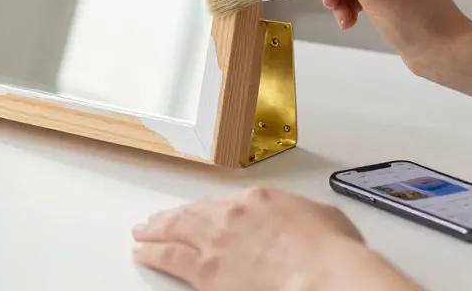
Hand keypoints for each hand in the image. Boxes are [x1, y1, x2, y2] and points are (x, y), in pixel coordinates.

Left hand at [132, 187, 370, 290]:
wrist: (322, 273)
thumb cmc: (329, 252)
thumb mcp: (324, 217)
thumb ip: (304, 215)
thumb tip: (308, 221)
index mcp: (258, 199)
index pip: (224, 203)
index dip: (209, 211)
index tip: (202, 215)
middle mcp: (231, 215)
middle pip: (193, 212)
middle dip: (173, 216)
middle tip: (157, 220)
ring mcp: (215, 242)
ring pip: (174, 231)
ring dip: (155, 231)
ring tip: (142, 234)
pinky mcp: (206, 272)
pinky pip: (169, 258)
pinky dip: (152, 254)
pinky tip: (143, 253)